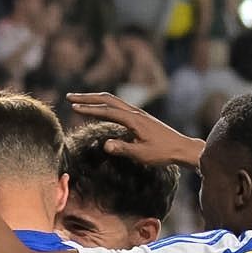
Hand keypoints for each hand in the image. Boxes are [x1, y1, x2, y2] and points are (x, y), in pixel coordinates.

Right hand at [66, 92, 201, 165]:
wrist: (182, 148)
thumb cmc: (163, 153)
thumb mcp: (142, 154)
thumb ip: (123, 149)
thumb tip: (105, 145)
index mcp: (134, 120)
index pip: (106, 111)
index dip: (89, 109)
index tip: (73, 107)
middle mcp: (135, 112)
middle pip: (107, 99)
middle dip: (88, 97)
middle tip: (70, 97)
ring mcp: (138, 113)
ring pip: (113, 100)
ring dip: (95, 99)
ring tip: (80, 100)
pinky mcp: (140, 117)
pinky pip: (118, 106)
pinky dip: (105, 104)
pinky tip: (100, 109)